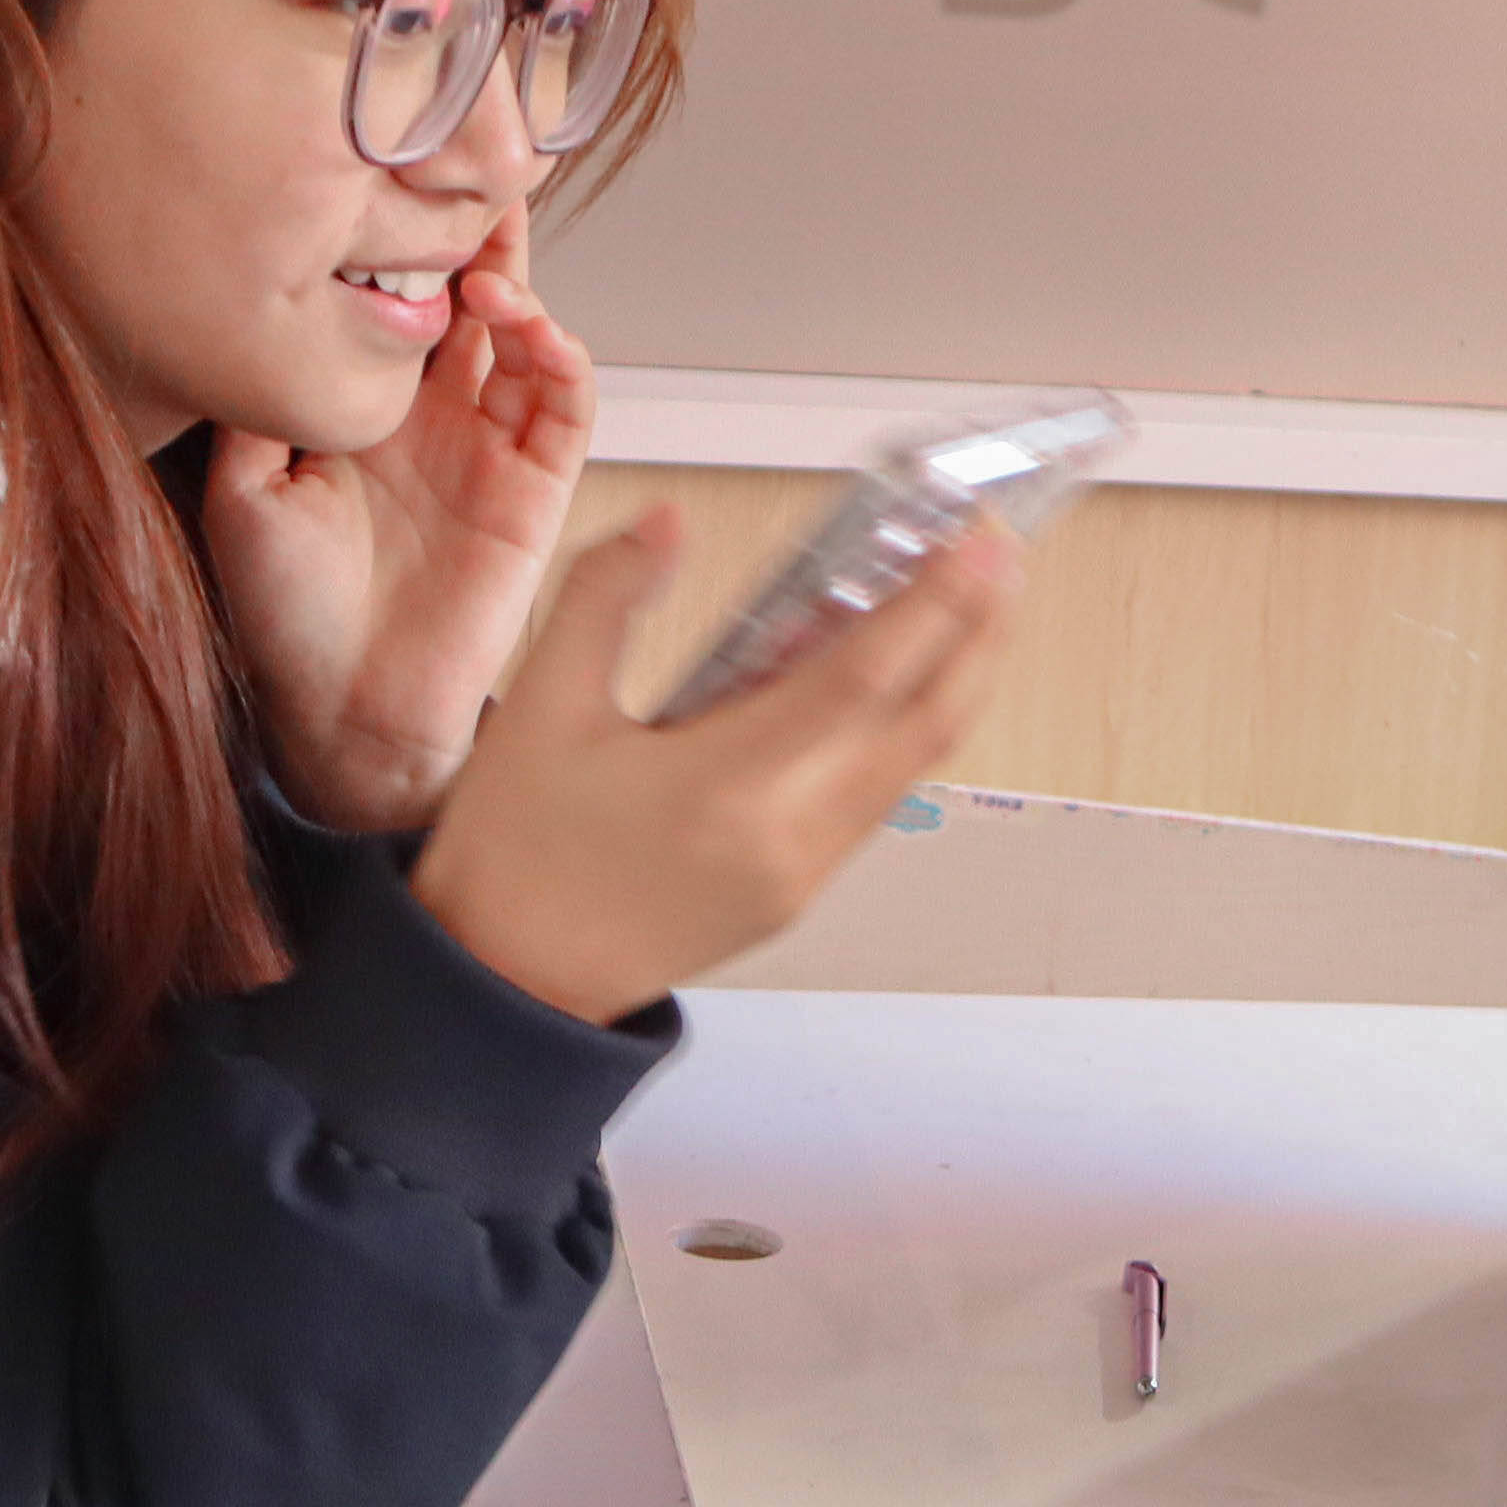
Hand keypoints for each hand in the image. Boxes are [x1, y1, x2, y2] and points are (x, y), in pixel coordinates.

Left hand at [205, 212, 592, 832]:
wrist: (342, 714)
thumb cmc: (286, 616)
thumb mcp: (240, 490)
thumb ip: (259, 401)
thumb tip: (262, 303)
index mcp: (361, 405)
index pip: (393, 296)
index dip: (400, 238)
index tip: (388, 177)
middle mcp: (430, 415)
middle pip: (468, 296)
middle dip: (472, 232)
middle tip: (469, 174)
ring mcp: (488, 447)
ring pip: (525, 336)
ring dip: (516, 290)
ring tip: (485, 272)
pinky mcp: (535, 490)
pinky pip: (566, 407)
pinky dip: (562, 358)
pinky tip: (533, 331)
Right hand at [409, 505, 1010, 1024]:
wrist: (506, 983)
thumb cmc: (516, 858)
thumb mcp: (540, 707)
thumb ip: (606, 597)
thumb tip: (668, 524)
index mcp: (726, 788)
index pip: (866, 679)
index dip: (936, 603)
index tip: (977, 542)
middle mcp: (785, 837)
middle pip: (925, 725)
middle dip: (980, 634)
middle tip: (999, 559)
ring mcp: (801, 873)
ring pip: (911, 766)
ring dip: (953, 682)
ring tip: (965, 607)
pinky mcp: (796, 894)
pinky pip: (875, 799)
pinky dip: (904, 732)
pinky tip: (892, 684)